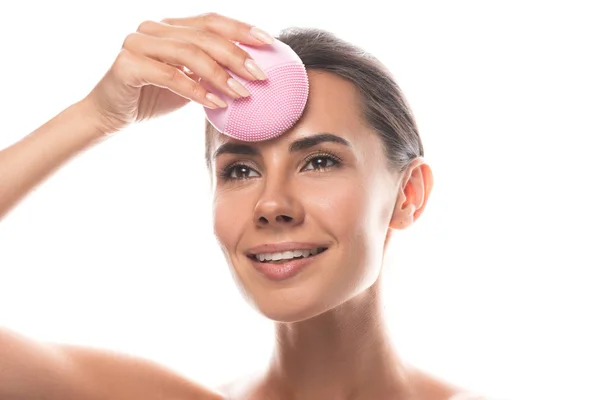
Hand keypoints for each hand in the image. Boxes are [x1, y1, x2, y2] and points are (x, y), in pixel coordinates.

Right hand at [83, 12, 272, 134]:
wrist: (111, 116)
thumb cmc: (152, 97)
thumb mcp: (189, 82)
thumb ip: (211, 72)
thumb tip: (252, 73)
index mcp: (170, 27)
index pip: (211, 20)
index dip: (241, 29)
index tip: (269, 43)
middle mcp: (154, 29)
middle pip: (204, 35)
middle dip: (237, 55)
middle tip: (261, 75)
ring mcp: (138, 43)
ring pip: (188, 53)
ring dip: (220, 75)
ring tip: (243, 94)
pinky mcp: (127, 65)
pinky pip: (169, 76)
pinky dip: (196, 90)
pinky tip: (217, 104)